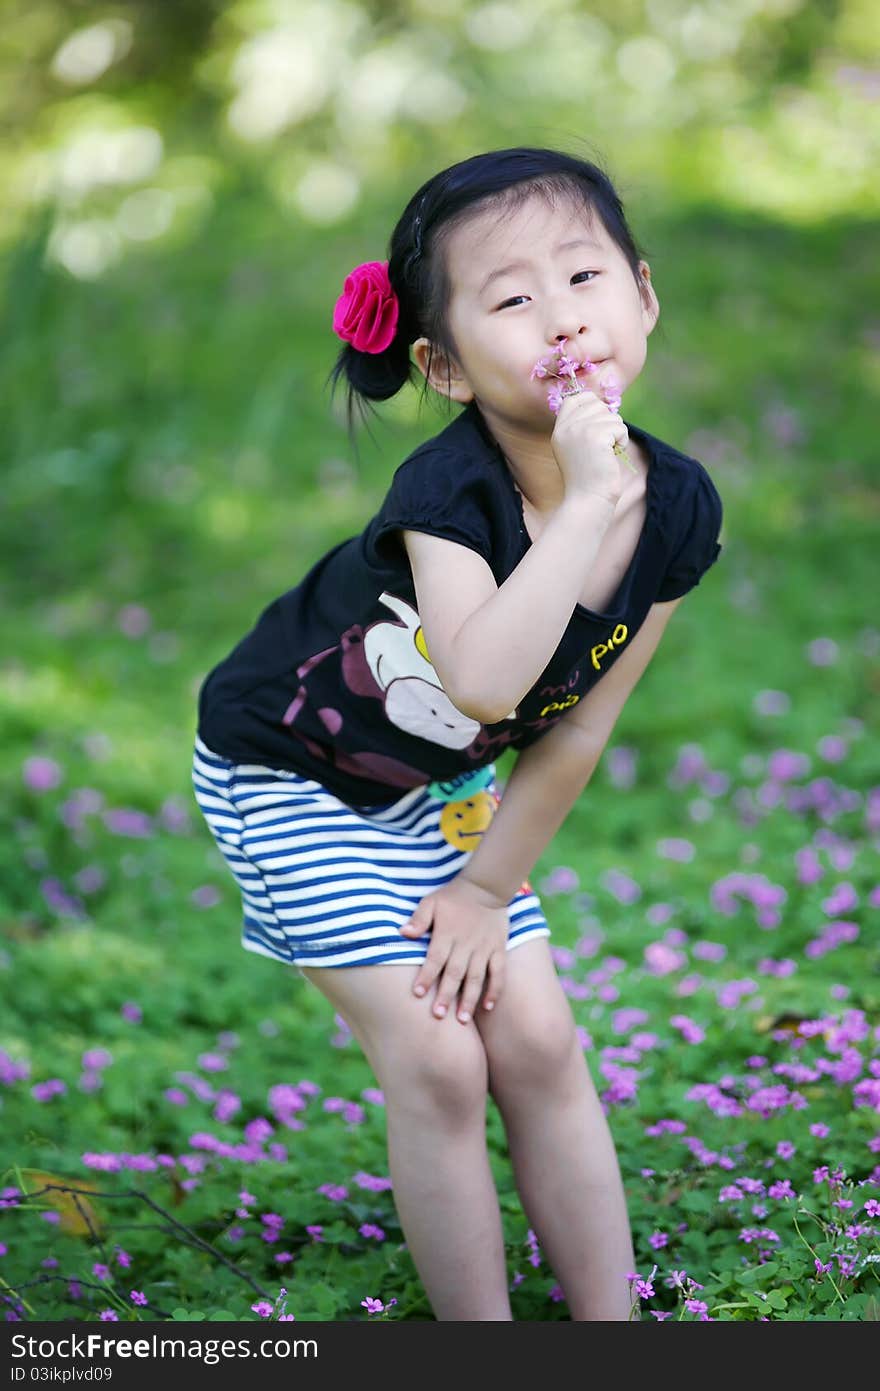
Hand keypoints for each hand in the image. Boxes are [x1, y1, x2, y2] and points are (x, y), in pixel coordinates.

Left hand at [398, 877, 509, 1022]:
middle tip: (438, 1016)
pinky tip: (488, 1007)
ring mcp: (484, 948)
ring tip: (462, 1020)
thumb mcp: (431, 901)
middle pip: (455, 973)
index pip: (435, 958)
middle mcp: (466, 943)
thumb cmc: (453, 897)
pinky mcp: (498, 949)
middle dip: (446, 995)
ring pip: (477, 977)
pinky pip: (499, 973)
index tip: (417, 994)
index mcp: (447, 933)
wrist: (486, 887)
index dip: (426, 976)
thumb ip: (419, 919)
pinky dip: (495, 990)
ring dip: (469, 999)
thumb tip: (403, 933)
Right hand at [550, 366, 629, 505]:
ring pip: (611, 415)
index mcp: (559, 429)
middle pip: (596, 404)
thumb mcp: (575, 448)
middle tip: (604, 444)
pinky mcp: (596, 435)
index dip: (591, 404)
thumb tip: (602, 406)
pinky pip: (620, 427)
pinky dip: (622, 441)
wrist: (588, 498)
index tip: (598, 424)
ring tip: (606, 453)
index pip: (575, 398)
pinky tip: (612, 456)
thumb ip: (582, 426)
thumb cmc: (587, 477)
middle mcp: (567, 426)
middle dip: (607, 421)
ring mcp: (580, 429)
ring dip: (616, 433)